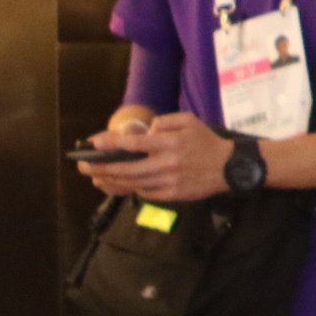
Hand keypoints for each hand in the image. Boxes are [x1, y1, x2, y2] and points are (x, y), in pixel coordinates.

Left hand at [81, 114, 231, 202]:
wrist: (229, 167)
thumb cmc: (206, 141)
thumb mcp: (188, 120)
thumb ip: (164, 122)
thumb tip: (145, 131)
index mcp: (171, 142)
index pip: (136, 143)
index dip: (113, 143)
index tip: (95, 143)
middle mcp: (168, 163)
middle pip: (128, 168)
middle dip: (103, 167)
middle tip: (86, 167)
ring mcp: (170, 181)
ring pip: (134, 183)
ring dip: (112, 181)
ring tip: (97, 178)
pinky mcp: (174, 195)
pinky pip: (146, 193)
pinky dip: (132, 188)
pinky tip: (122, 185)